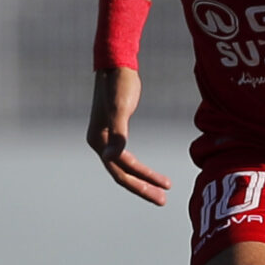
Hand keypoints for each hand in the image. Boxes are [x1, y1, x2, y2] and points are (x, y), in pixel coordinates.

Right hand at [87, 68, 173, 205]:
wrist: (116, 64)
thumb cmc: (119, 84)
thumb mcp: (120, 108)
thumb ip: (118, 133)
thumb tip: (112, 157)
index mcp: (98, 141)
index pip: (122, 169)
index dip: (143, 180)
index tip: (165, 189)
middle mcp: (99, 142)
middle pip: (121, 173)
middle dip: (143, 188)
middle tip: (163, 201)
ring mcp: (105, 137)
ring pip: (124, 167)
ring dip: (141, 179)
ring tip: (162, 189)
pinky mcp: (114, 131)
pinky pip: (125, 156)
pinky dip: (138, 167)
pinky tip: (149, 172)